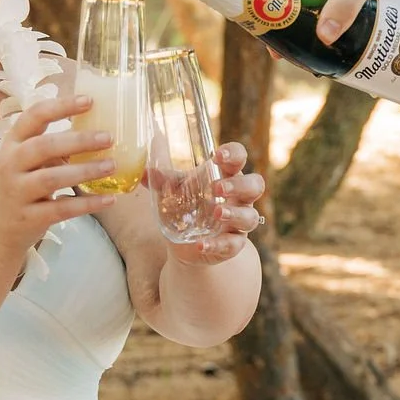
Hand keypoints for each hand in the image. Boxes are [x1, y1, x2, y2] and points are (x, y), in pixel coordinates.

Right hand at [0, 94, 118, 256]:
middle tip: (108, 137)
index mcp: (14, 142)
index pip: (34, 116)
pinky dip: (87, 204)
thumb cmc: (20, 183)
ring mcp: (18, 191)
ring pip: (52, 178)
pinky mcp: (29, 217)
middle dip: (78, 140)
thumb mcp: (26, 159)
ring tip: (111, 165)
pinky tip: (109, 199)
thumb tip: (97, 130)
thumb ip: (52, 146)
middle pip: (44, 146)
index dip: (61, 106)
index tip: (89, 100)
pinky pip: (61, 209)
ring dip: (85, 171)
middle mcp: (11, 163)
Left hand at [169, 142, 264, 265]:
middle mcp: (239, 198)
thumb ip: (162, 180)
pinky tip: (201, 245)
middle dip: (238, 185)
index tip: (217, 156)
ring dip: (235, 214)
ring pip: (251, 216)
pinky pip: (233, 245)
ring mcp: (238, 223)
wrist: (185, 246)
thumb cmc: (186, 208)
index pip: (240, 157)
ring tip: (216, 214)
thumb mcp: (173, 191)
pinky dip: (218, 245)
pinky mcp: (233, 245)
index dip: (234, 154)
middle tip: (217, 188)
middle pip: (255, 185)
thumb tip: (144, 170)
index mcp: (227, 176)